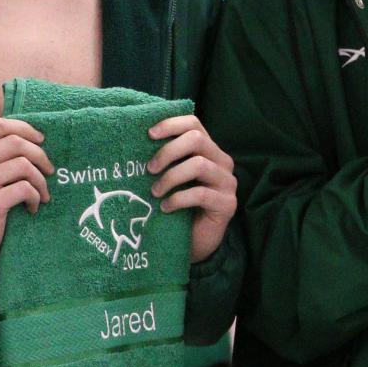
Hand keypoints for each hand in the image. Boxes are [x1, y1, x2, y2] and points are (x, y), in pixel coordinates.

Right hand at [0, 117, 51, 276]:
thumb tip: (31, 137)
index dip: (24, 128)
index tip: (40, 141)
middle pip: (15, 142)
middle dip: (39, 154)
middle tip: (48, 170)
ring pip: (23, 165)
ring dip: (41, 179)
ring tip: (42, 192)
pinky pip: (25, 189)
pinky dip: (36, 197)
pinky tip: (33, 206)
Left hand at [148, 114, 237, 262]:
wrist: (193, 242)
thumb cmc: (178, 207)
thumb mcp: (171, 178)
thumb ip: (166, 159)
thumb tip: (139, 139)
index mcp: (209, 150)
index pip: (194, 124)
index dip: (171, 125)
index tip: (149, 135)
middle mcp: (222, 162)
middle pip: (196, 139)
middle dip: (168, 151)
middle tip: (149, 169)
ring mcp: (228, 183)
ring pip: (198, 164)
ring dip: (171, 177)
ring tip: (154, 192)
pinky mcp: (228, 204)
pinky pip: (201, 194)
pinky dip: (178, 199)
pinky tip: (165, 208)